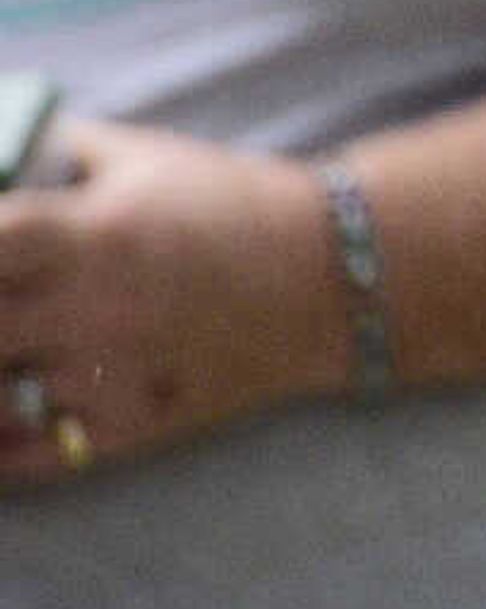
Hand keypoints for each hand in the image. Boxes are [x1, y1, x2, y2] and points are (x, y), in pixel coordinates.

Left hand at [0, 119, 341, 484]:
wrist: (331, 276)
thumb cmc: (233, 204)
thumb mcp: (147, 156)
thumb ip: (60, 149)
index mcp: (93, 231)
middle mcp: (94, 307)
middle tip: (3, 307)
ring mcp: (110, 376)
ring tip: (11, 350)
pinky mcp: (130, 429)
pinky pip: (27, 458)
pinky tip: (3, 412)